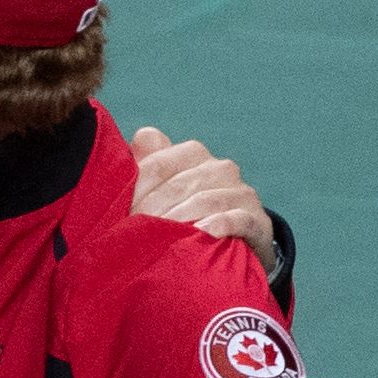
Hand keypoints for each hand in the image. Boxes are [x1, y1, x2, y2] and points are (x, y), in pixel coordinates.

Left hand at [130, 127, 277, 275]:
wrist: (232, 241)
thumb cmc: (184, 211)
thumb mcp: (163, 187)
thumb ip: (148, 161)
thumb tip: (142, 135)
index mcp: (193, 154)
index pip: (157, 165)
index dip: (135, 191)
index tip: (119, 214)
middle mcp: (220, 168)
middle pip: (177, 186)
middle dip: (151, 210)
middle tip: (132, 233)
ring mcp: (241, 193)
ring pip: (205, 201)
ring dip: (178, 219)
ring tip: (158, 238)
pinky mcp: (258, 221)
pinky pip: (238, 219)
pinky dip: (220, 224)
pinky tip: (202, 232)